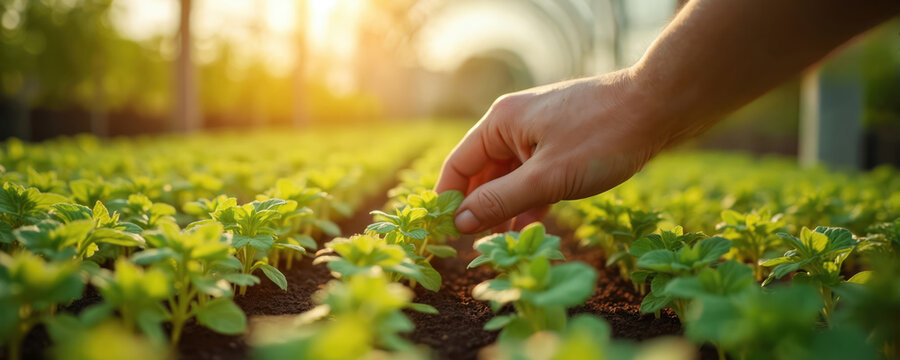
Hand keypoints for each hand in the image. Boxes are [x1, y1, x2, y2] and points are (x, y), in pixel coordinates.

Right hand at [435, 68, 671, 233]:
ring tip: (505, 243)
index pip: (459, 165)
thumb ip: (501, 200)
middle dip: (481, 209)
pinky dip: (532, 199)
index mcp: (501, 122)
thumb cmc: (602, 137)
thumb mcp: (547, 177)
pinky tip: (532, 226)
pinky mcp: (563, 143)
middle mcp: (514, 123)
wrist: (659, 107)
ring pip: (511, 176)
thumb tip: (461, 222)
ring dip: (507, 208)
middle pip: (483, 172)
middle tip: (478, 247)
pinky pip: (535, 175)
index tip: (446, 234)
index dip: (450, 200)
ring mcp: (540, 132)